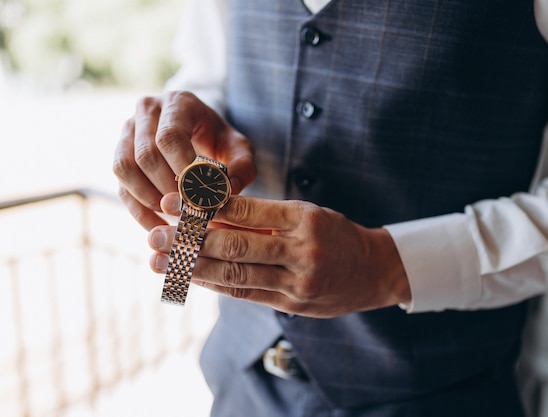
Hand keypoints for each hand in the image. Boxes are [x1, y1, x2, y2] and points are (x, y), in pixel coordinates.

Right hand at [112, 91, 254, 230]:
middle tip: (189, 211)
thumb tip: (227, 192)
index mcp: (178, 103)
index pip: (169, 136)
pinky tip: (160, 227)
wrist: (202, 132)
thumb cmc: (221, 140)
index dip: (180, 169)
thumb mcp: (239, 149)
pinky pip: (121, 186)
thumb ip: (242, 168)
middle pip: (145, 154)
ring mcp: (128, 132)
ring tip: (175, 218)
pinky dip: (139, 211)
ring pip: (124, 168)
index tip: (198, 193)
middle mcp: (147, 111)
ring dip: (149, 199)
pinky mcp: (121, 156)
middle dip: (167, 189)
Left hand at [148, 194, 410, 317]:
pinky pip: (246, 294)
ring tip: (160, 262)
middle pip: (235, 245)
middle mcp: (301, 251)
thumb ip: (263, 216)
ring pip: (235, 274)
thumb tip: (209, 214)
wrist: (374, 271)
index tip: (172, 203)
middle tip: (155, 235)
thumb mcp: (306, 213)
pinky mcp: (292, 304)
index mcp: (303, 218)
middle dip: (190, 241)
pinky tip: (191, 278)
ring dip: (193, 268)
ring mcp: (297, 281)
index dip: (204, 207)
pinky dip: (215, 285)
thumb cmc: (335, 234)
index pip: (245, 210)